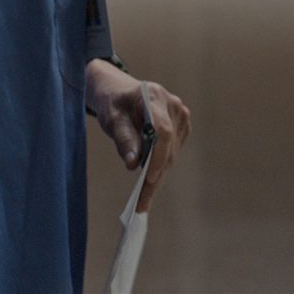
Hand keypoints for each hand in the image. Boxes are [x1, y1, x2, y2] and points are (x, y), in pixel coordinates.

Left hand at [84, 60, 191, 211]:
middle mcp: (174, 105)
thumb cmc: (113, 102)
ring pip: (171, 154)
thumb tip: (132, 164)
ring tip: (142, 201)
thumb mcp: (111, 118)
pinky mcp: (182, 127)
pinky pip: (172, 152)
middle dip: (154, 176)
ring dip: (157, 176)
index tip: (148, 178)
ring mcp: (181, 116)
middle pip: (167, 147)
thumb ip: (123, 139)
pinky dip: (160, 168)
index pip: (162, 130)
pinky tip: (148, 184)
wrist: (120, 90)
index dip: (157, 156)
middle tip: (140, 204)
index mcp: (154, 96)